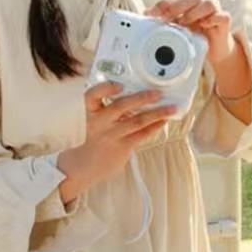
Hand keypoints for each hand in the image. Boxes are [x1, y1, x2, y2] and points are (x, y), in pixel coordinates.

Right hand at [56, 83, 176, 201]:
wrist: (81, 167)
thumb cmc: (88, 139)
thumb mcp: (89, 120)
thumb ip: (105, 108)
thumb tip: (129, 96)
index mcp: (89, 112)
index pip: (92, 95)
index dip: (106, 88)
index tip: (119, 84)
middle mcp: (99, 123)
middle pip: (122, 106)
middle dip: (142, 98)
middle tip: (157, 93)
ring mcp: (111, 136)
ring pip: (137, 121)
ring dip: (157, 113)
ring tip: (170, 108)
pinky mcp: (121, 148)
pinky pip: (141, 135)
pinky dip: (154, 127)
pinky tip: (162, 121)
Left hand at [144, 0, 234, 66]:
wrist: (213, 48)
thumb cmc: (194, 33)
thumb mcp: (176, 26)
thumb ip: (164, 19)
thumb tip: (144, 14)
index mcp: (189, 0)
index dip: (163, 4)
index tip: (151, 14)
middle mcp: (203, 1)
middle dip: (178, 6)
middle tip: (167, 17)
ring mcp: (215, 10)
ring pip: (208, 4)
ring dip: (194, 13)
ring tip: (185, 23)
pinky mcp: (224, 21)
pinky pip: (222, 16)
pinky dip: (213, 19)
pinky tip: (204, 25)